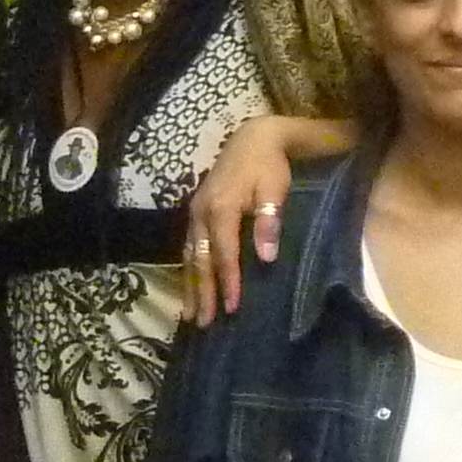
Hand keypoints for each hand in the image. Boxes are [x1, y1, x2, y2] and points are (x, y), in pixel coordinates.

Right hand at [177, 117, 316, 321]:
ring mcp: (194, 213)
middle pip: (200, 260)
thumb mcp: (274, 188)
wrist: (252, 138)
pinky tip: (189, 288)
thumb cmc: (269, 165)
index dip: (228, 283)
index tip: (232, 309)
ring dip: (190, 286)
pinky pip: (187, 247)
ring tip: (190, 315)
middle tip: (203, 323)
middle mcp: (201, 213)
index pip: (224, 254)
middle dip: (202, 293)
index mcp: (220, 209)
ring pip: (189, 256)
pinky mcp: (194, 213)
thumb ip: (269, 221)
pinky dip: (187, 270)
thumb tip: (266, 258)